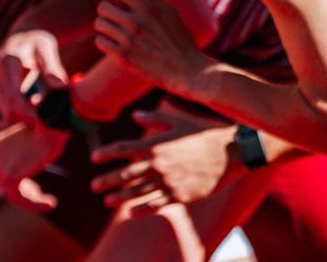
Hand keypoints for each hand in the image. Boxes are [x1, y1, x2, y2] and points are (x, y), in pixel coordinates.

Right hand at [0, 29, 67, 124]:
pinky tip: (41, 114)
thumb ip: (53, 67)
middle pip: (10, 109)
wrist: (22, 36)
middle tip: (53, 126)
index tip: (50, 121)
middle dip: (31, 121)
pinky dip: (23, 115)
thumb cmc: (38, 41)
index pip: (16, 97)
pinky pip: (8, 109)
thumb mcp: (47, 48)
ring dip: (26, 120)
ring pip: (7, 113)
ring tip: (50, 120)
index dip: (32, 114)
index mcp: (9, 62)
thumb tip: (61, 86)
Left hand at [0, 121, 68, 212]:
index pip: (6, 171)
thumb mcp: (35, 140)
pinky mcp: (10, 175)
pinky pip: (18, 197)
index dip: (24, 186)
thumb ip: (25, 156)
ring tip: (50, 203)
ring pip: (13, 193)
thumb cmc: (52, 127)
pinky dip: (34, 204)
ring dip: (32, 202)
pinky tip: (51, 203)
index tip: (39, 192)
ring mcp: (0, 166)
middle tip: (47, 200)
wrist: (55, 120)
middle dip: (28, 194)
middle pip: (8, 183)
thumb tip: (26, 179)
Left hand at [89, 103, 240, 212]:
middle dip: (107, 179)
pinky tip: (131, 212)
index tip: (94, 157)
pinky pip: (155, 205)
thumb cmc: (206, 133)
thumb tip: (135, 114)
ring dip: (120, 196)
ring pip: (137, 191)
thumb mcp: (181, 121)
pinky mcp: (180, 195)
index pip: (124, 148)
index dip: (106, 152)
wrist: (232, 152)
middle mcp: (159, 164)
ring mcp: (169, 181)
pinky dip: (140, 209)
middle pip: (125, 173)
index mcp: (158, 144)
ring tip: (107, 200)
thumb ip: (156, 119)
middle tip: (94, 185)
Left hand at [95, 0, 208, 93]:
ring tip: (115, 32)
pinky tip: (115, 45)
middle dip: (107, 11)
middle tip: (115, 19)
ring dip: (106, 27)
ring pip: (100, 24)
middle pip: (103, 7)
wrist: (187, 70)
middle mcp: (138, 22)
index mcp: (151, 8)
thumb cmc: (180, 40)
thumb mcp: (171, 13)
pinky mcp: (123, 57)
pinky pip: (100, 42)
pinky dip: (105, 42)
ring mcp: (129, 40)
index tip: (118, 0)